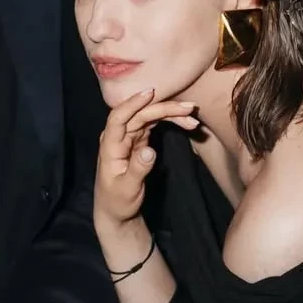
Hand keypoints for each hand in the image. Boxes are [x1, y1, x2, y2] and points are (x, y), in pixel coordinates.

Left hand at [94, 88, 198, 231]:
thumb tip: (150, 151)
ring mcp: (129, 137)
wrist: (116, 210)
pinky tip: (185, 122)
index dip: (133, 103)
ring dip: (170, 114)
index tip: (151, 93)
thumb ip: (138, 170)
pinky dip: (170, 122)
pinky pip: (154, 124)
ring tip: (192, 116)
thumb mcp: (128, 190)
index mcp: (110, 146)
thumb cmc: (118, 201)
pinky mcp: (139, 140)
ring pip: (149, 117)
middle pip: (140, 114)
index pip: (118, 118)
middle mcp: (118, 137)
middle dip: (163, 108)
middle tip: (189, 108)